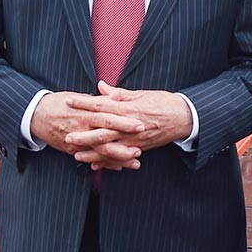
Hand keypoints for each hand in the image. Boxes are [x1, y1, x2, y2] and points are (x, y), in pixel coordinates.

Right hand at [30, 90, 144, 169]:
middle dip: (123, 144)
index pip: (108, 117)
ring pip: (99, 152)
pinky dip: (104, 163)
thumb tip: (117, 96)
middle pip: (105, 137)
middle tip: (140, 149)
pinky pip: (90, 158)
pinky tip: (118, 167)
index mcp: (85, 112)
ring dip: (117, 158)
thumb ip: (100, 99)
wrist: (36, 114)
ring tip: (134, 162)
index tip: (140, 125)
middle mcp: (81, 128)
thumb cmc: (60, 102)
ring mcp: (76, 141)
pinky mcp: (71, 150)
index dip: (124, 122)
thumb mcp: (79, 97)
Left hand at [63, 81, 193, 167]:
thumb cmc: (164, 102)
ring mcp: (134, 139)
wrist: (184, 118)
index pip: (101, 105)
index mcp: (128, 108)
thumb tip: (101, 86)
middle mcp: (129, 126)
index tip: (69, 101)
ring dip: (92, 152)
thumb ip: (119, 93)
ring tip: (76, 154)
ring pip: (109, 148)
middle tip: (67, 136)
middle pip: (102, 131)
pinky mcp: (139, 148)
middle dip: (83, 134)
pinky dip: (107, 162)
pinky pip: (120, 157)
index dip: (84, 103)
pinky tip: (95, 165)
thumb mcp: (142, 94)